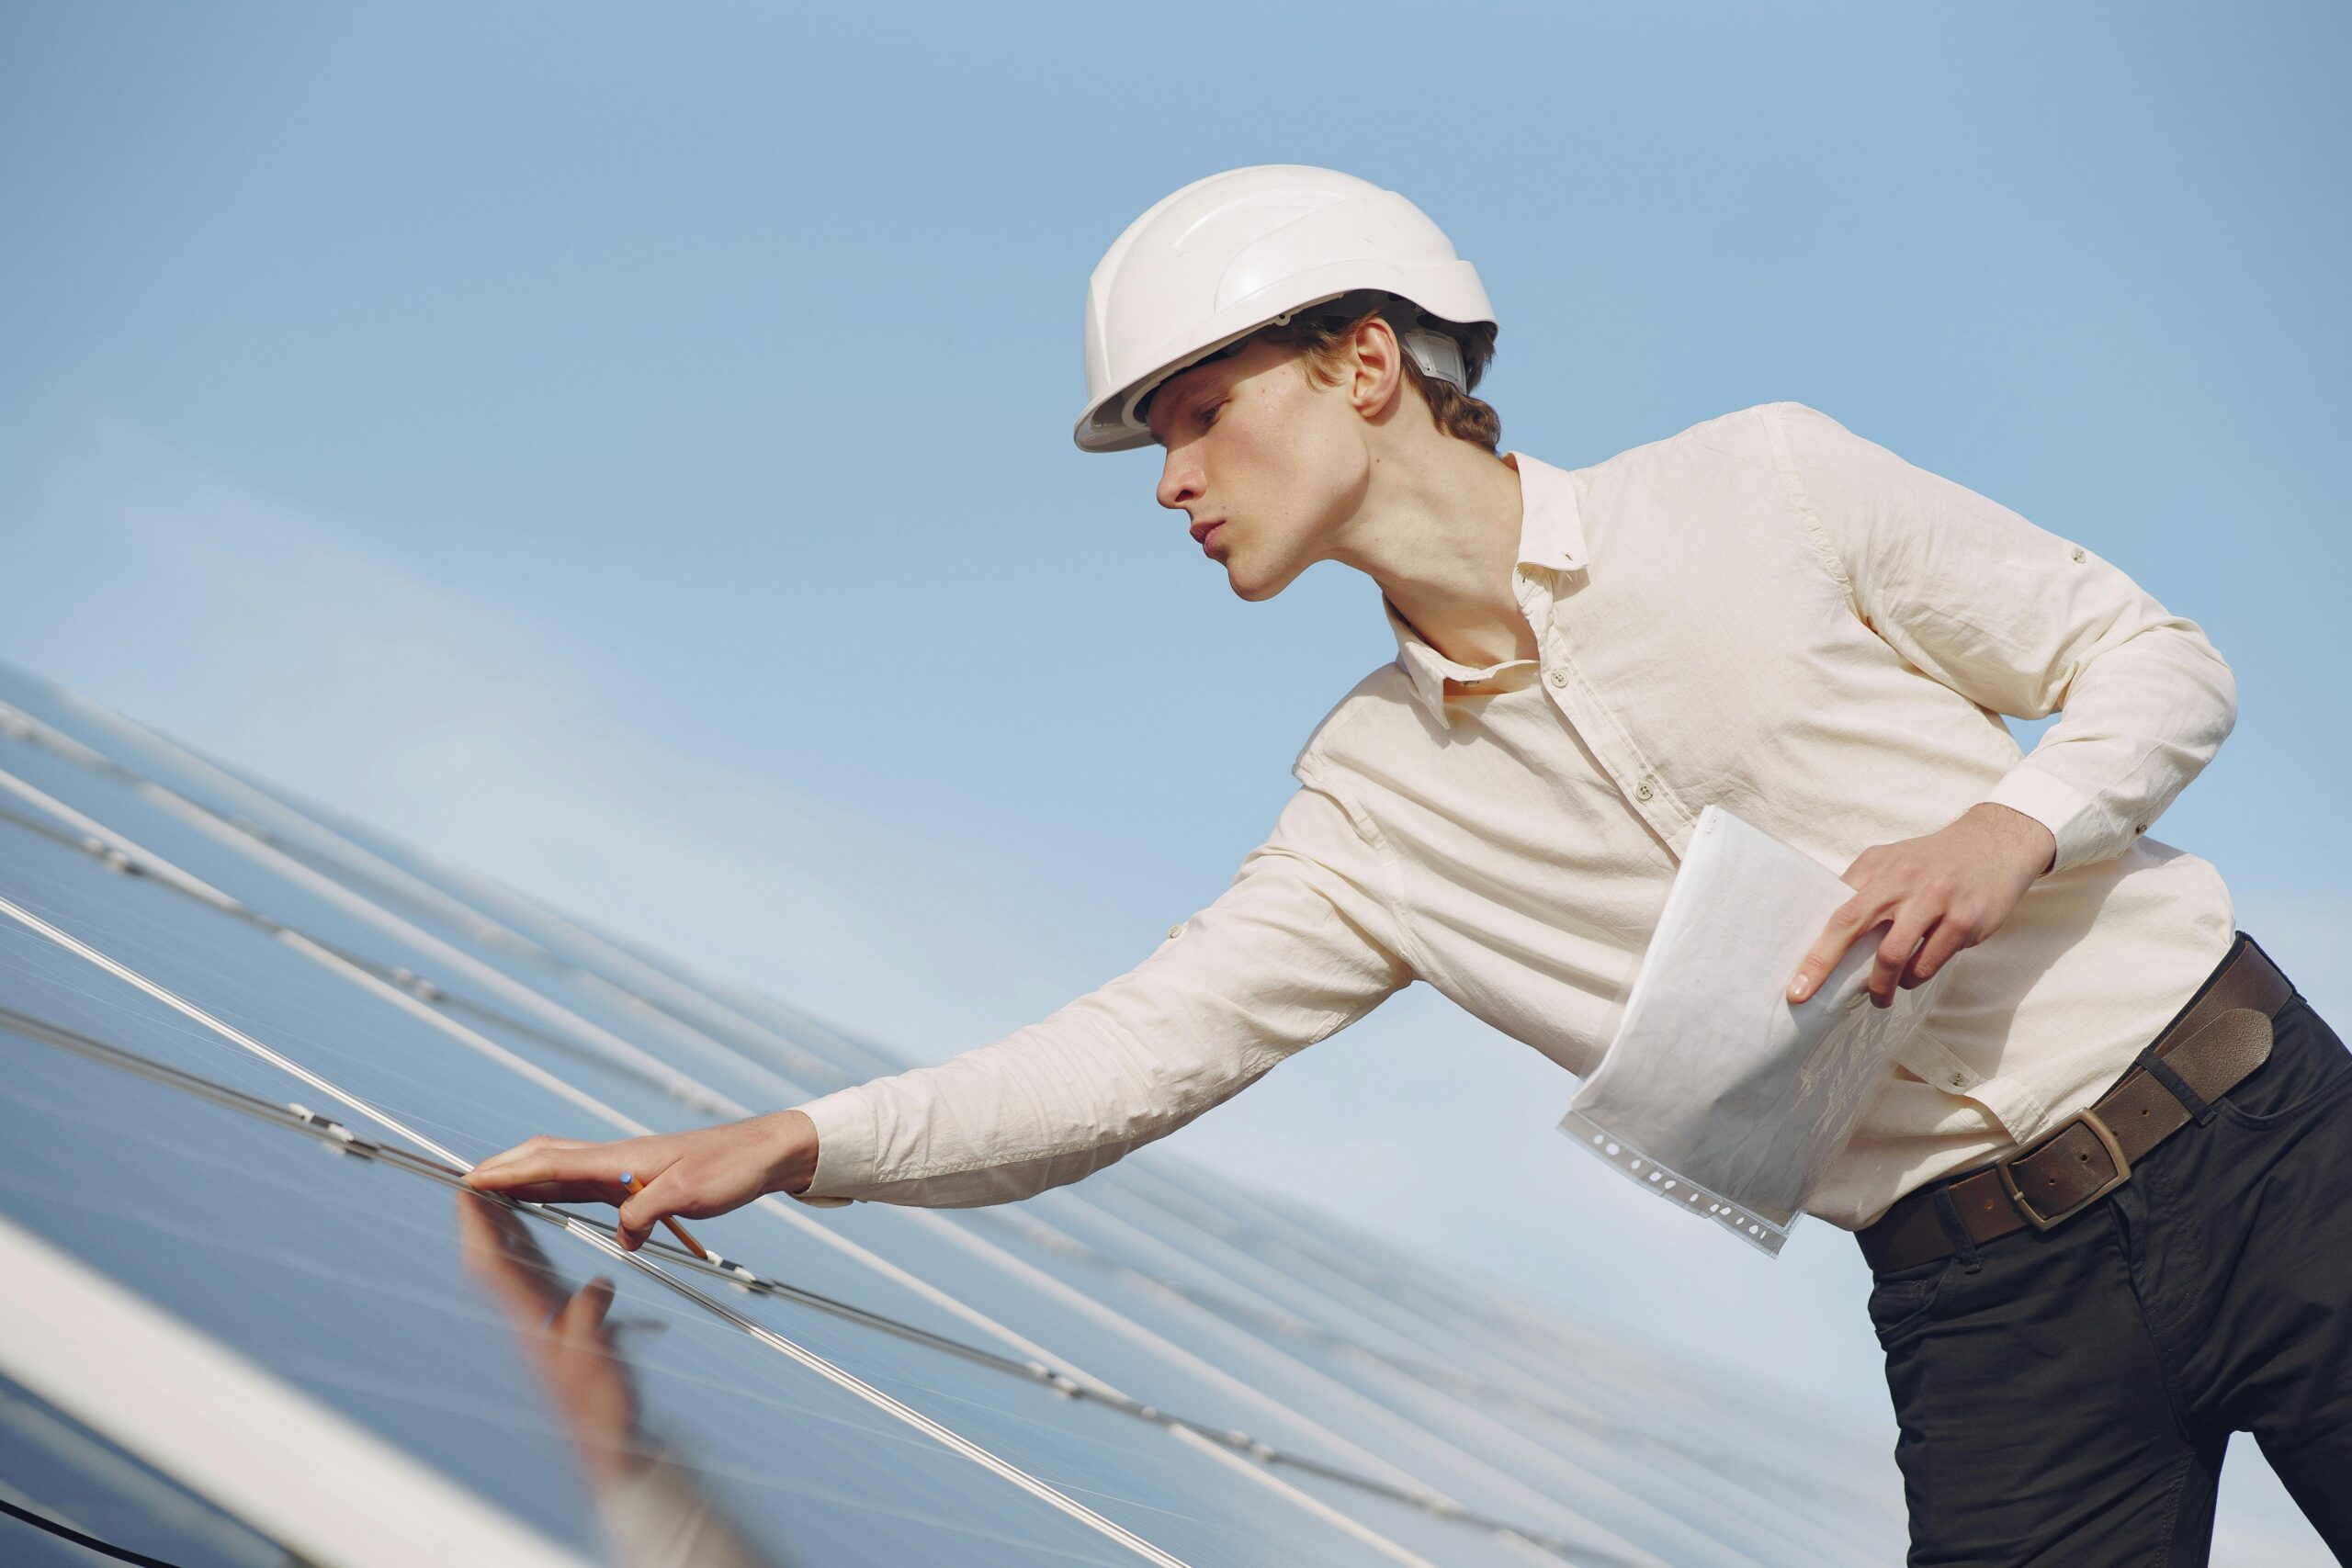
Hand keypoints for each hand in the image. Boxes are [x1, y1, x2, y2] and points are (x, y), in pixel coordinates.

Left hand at [456, 1193, 642, 1473]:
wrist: (607, 1444)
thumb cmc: (600, 1407)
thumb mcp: (597, 1360)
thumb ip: (589, 1323)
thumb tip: (597, 1286)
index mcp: (527, 1321)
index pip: (491, 1263)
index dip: (477, 1226)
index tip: (466, 1189)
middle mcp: (525, 1318)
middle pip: (491, 1258)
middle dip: (479, 1219)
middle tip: (473, 1180)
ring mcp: (536, 1323)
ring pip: (506, 1268)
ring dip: (497, 1233)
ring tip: (494, 1199)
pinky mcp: (552, 1329)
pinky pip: (528, 1280)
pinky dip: (521, 1253)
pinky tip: (530, 1242)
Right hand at [463, 1110, 820, 1250]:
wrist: (764, 1153)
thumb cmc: (731, 1169)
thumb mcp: (691, 1194)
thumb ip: (648, 1213)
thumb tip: (621, 1238)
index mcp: (620, 1160)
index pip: (549, 1163)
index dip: (507, 1173)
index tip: (468, 1180)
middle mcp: (615, 1160)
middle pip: (545, 1159)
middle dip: (503, 1169)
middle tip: (464, 1183)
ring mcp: (624, 1168)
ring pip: (560, 1168)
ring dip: (524, 1177)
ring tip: (491, 1191)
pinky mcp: (637, 1179)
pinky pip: (582, 1182)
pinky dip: (553, 1187)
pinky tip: (548, 1200)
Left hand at [1787, 803, 2055, 1008]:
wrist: (1998, 843)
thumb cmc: (1934, 860)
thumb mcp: (1892, 859)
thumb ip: (1860, 886)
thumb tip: (1825, 926)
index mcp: (1881, 867)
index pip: (1838, 912)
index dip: (1815, 951)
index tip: (1796, 985)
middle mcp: (1905, 880)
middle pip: (1856, 927)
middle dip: (1826, 966)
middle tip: (1809, 997)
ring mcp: (1936, 899)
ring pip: (1895, 955)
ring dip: (1882, 985)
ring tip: (1879, 996)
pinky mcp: (1965, 920)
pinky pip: (1930, 962)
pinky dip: (1915, 976)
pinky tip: (1913, 975)